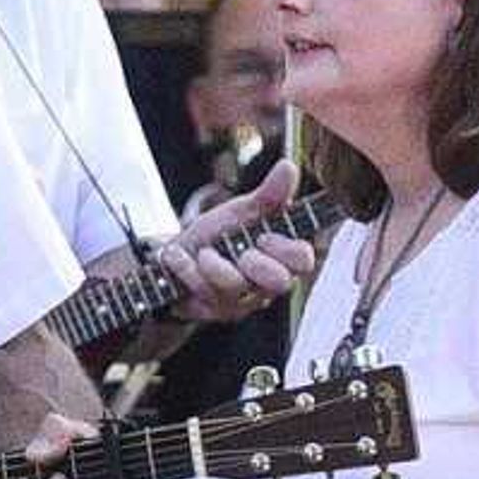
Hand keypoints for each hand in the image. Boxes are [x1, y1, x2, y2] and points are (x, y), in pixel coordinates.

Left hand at [157, 164, 313, 323]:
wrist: (175, 259)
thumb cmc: (217, 235)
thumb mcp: (241, 211)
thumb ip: (267, 195)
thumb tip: (289, 167)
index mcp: (280, 259)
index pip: (304, 260)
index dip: (286, 248)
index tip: (264, 235)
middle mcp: (264, 285)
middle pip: (280, 283)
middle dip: (257, 263)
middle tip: (241, 252)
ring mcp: (239, 302)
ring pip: (234, 286)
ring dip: (212, 261)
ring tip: (202, 250)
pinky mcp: (211, 311)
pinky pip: (201, 291)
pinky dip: (184, 267)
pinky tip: (176, 257)